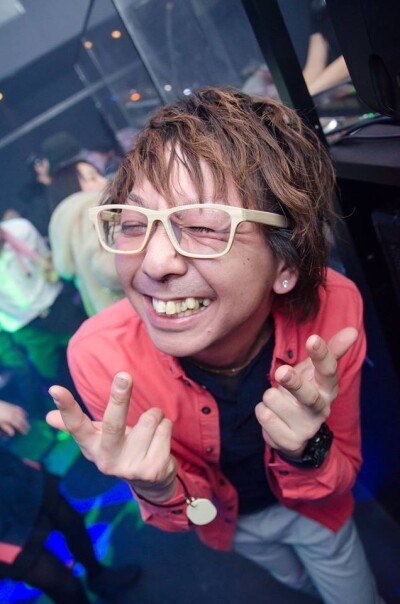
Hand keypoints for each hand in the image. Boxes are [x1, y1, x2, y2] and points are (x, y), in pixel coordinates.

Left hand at [0, 400, 29, 435]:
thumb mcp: (1, 423)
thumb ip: (7, 428)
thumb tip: (13, 433)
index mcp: (11, 419)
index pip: (19, 425)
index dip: (23, 429)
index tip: (26, 433)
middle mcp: (14, 413)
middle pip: (22, 419)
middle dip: (26, 424)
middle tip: (29, 429)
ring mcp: (14, 409)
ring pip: (22, 414)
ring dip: (25, 418)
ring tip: (27, 422)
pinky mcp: (13, 406)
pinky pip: (20, 409)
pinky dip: (24, 412)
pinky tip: (25, 414)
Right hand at [46, 372, 176, 502]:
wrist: (151, 483)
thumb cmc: (122, 449)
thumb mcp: (98, 439)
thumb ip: (76, 426)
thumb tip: (48, 417)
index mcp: (92, 447)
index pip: (76, 425)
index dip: (66, 407)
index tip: (55, 389)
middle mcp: (108, 460)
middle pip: (113, 423)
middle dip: (119, 398)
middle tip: (124, 375)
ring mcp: (130, 467)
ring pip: (149, 419)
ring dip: (155, 415)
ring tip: (150, 426)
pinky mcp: (153, 469)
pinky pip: (165, 428)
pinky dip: (165, 426)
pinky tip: (160, 439)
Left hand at [255, 327, 357, 458]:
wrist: (297, 435)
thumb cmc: (306, 392)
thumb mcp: (315, 372)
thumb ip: (331, 351)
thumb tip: (353, 330)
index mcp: (328, 388)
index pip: (328, 370)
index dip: (322, 355)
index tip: (313, 338)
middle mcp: (320, 409)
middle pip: (308, 396)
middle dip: (294, 383)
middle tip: (282, 372)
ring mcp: (306, 428)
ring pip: (274, 400)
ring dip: (270, 395)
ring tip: (278, 399)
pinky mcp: (289, 441)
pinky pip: (264, 415)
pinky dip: (263, 410)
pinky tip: (273, 414)